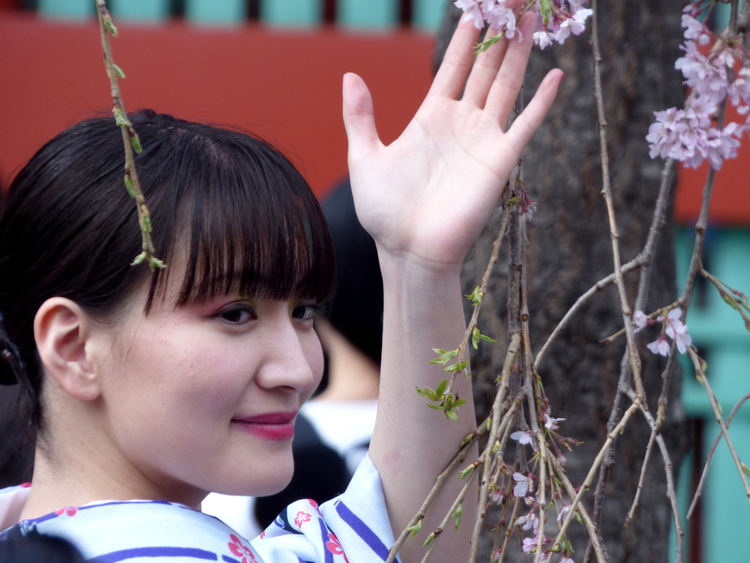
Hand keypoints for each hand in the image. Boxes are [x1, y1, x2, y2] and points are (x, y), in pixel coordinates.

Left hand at [343, 13, 561, 271]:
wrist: (407, 251)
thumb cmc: (384, 211)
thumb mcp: (365, 157)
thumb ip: (360, 117)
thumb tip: (350, 76)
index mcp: (430, 117)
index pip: (453, 66)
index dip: (465, 36)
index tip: (476, 6)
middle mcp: (461, 122)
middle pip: (485, 67)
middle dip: (498, 33)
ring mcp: (482, 140)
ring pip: (507, 86)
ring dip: (520, 53)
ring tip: (530, 18)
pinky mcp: (499, 161)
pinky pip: (525, 125)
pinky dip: (541, 101)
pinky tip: (555, 74)